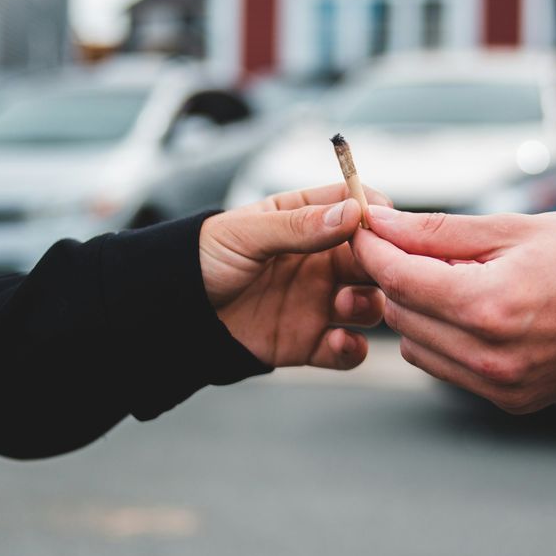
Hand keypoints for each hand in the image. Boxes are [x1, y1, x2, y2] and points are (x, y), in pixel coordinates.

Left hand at [200, 183, 389, 369]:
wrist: (172, 316)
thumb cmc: (202, 259)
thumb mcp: (246, 234)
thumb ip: (298, 226)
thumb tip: (351, 213)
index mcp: (306, 220)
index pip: (356, 206)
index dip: (375, 214)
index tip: (383, 227)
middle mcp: (320, 260)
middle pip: (372, 258)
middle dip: (381, 265)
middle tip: (376, 271)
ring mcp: (317, 301)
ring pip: (368, 304)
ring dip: (368, 305)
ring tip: (345, 305)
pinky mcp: (309, 341)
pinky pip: (346, 349)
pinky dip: (351, 349)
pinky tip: (339, 342)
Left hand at [351, 206, 555, 412]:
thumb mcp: (513, 227)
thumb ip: (438, 231)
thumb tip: (377, 221)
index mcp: (490, 307)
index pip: (399, 279)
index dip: (373, 248)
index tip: (364, 225)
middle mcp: (491, 357)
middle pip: (400, 315)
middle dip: (394, 276)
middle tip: (407, 243)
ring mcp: (502, 387)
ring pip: (417, 347)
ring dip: (417, 311)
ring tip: (452, 276)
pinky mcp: (513, 401)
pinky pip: (449, 369)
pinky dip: (445, 338)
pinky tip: (473, 309)